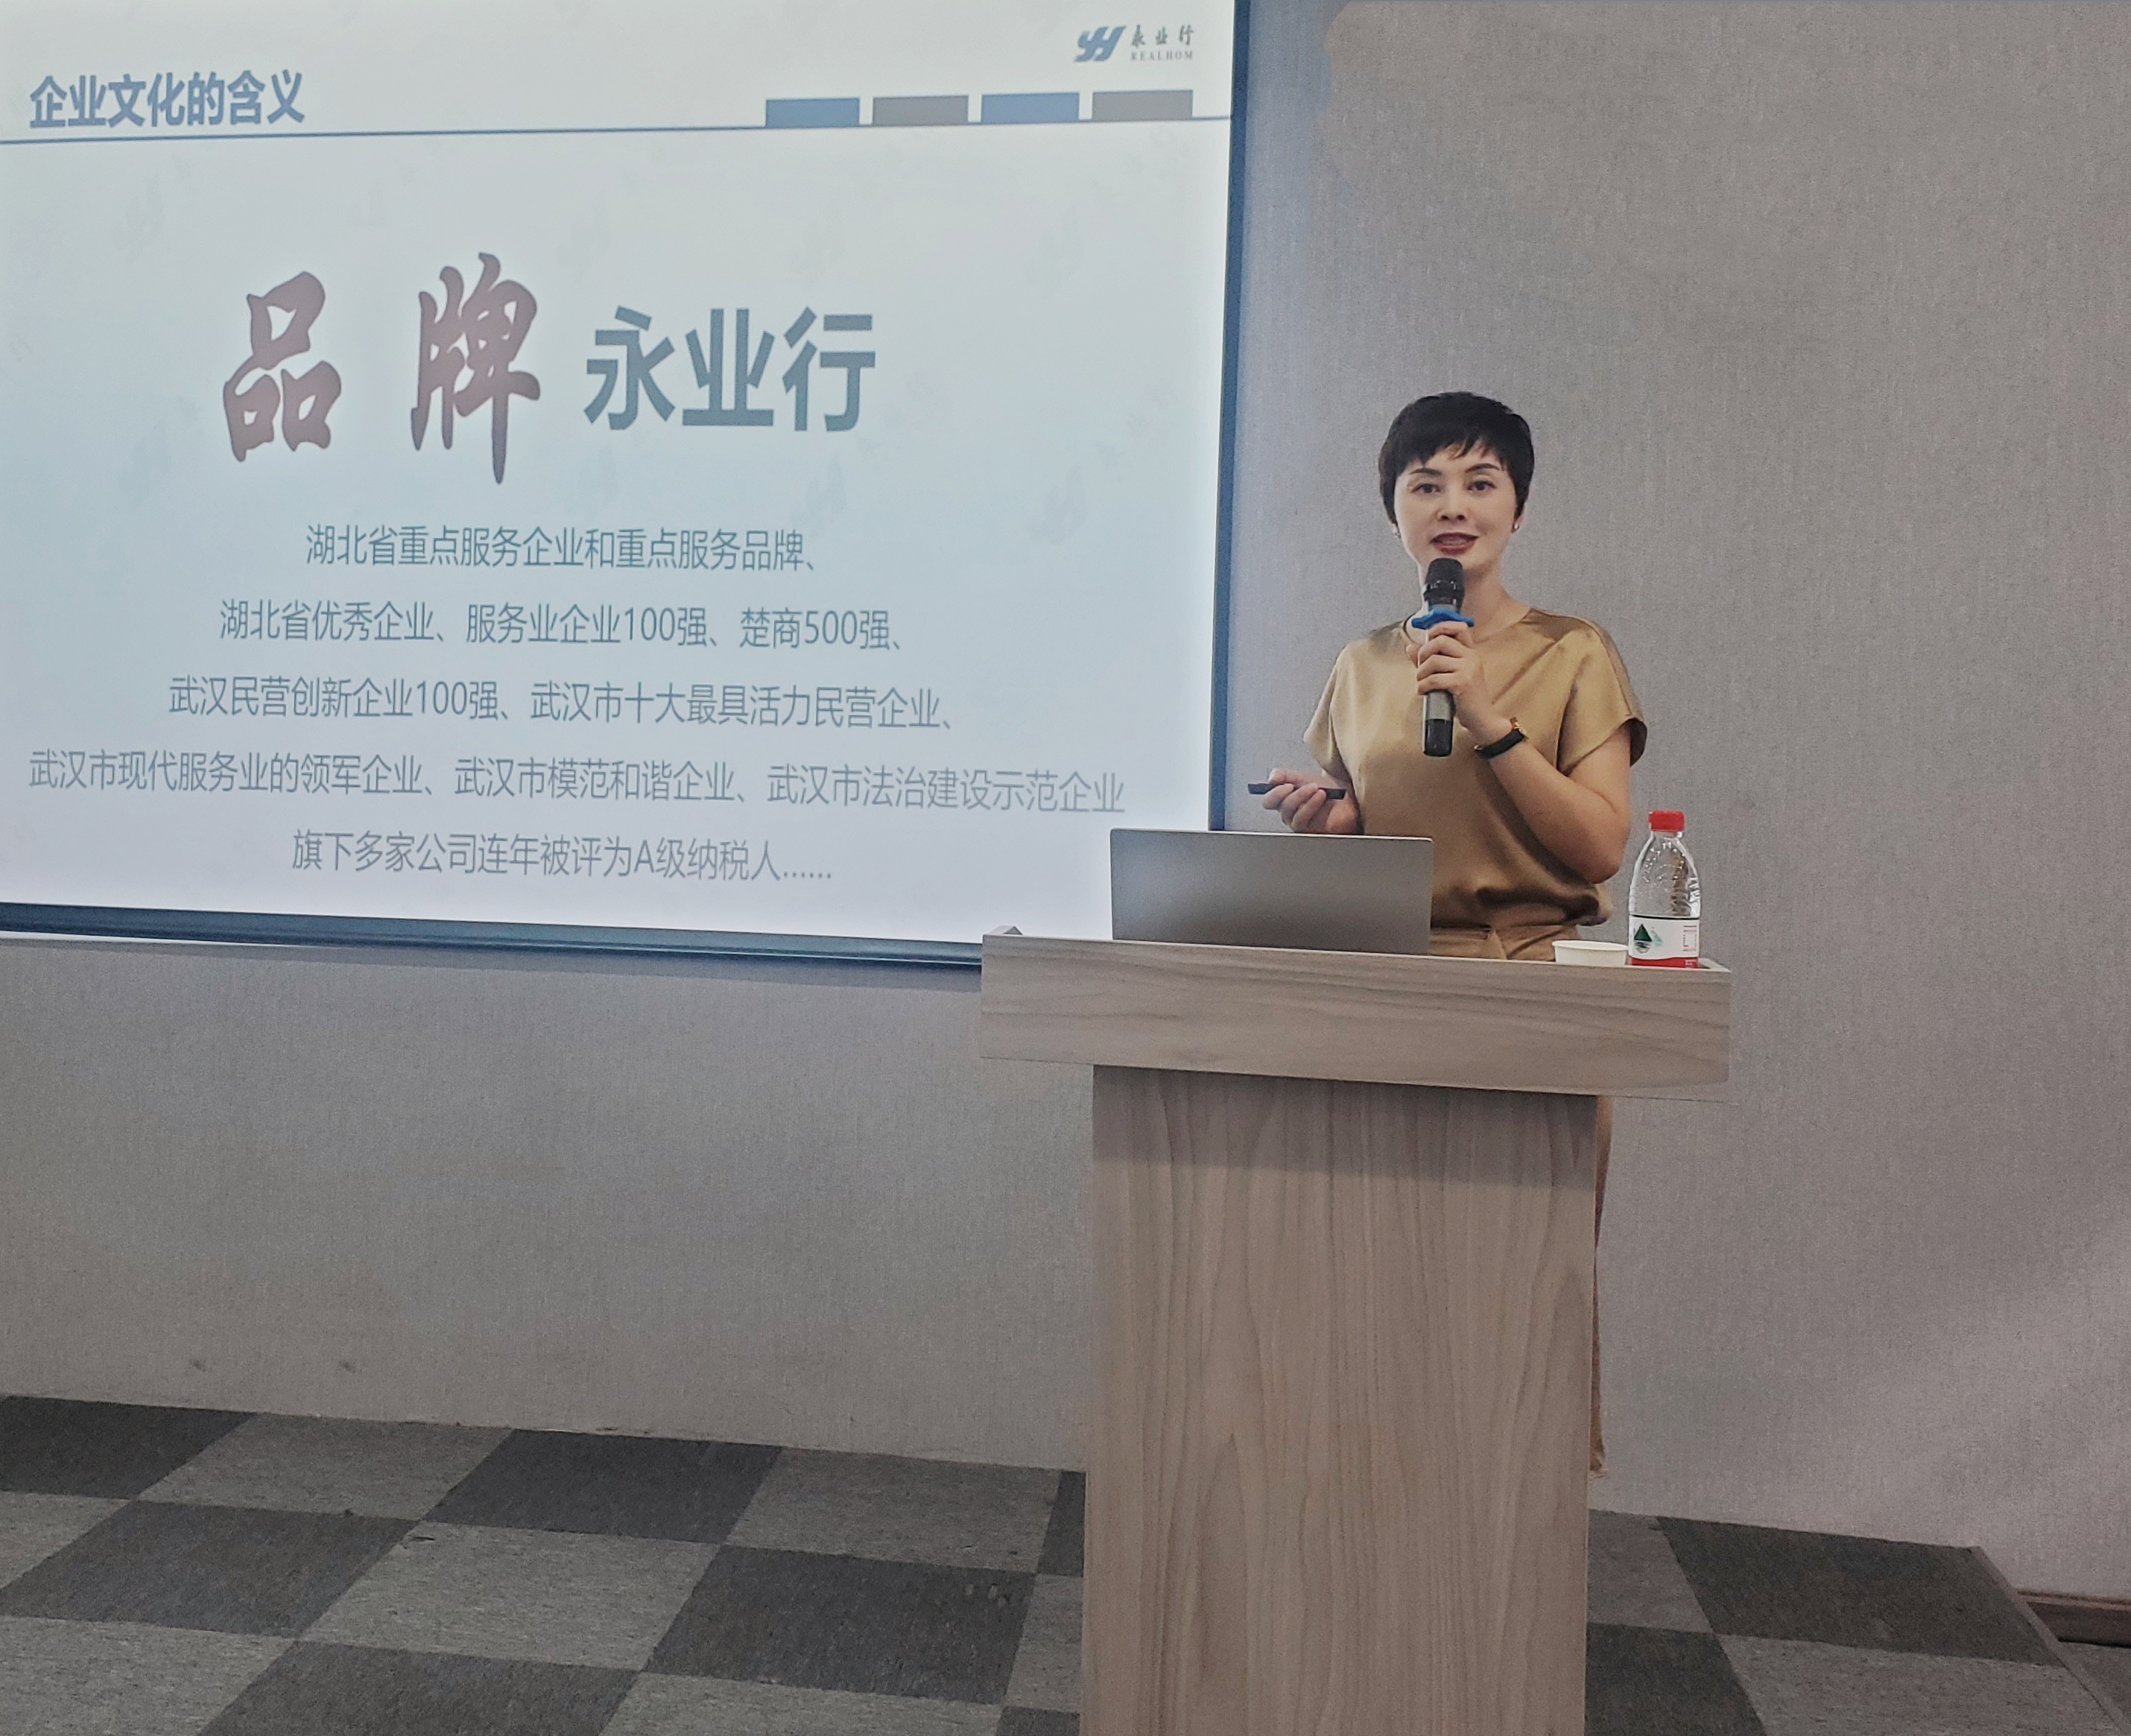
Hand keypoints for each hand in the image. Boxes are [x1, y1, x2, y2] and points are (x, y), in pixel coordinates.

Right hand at [1260, 768, 1359, 833]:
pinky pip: (1305, 820)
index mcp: (1285, 800)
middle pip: (1280, 806)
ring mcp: (1299, 823)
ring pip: (1291, 813)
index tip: (1284, 783)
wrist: (1348, 799)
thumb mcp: (1304, 777)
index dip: (1273, 792)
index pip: (1269, 800)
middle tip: (1299, 785)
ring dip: (1302, 797)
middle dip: (1289, 793)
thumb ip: (1286, 775)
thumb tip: (1271, 778)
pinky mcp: (1310, 830)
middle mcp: (1289, 814)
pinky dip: (1312, 805)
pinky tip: (1321, 795)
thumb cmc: (1327, 791)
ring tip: (1316, 788)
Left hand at [1408, 621, 1508, 742]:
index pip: (1459, 627)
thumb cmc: (1466, 699)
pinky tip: (1424, 691)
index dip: (1440, 627)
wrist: (1482, 719)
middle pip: (1441, 640)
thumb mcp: (1451, 675)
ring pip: (1434, 660)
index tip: (1427, 637)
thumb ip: (1432, 660)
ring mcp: (1468, 669)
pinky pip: (1434, 679)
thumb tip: (1410, 647)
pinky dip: (1423, 685)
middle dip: (1424, 653)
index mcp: (1470, 652)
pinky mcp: (1462, 683)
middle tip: (1420, 667)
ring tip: (1422, 682)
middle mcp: (1471, 657)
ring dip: (1421, 673)